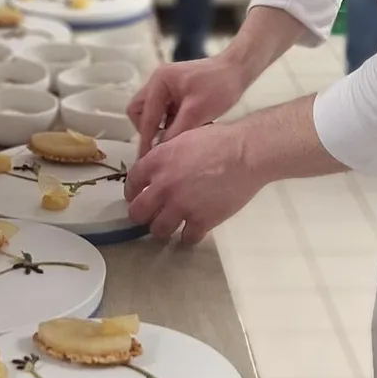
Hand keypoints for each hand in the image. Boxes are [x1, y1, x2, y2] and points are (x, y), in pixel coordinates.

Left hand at [124, 121, 262, 245]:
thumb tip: (157, 170)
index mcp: (157, 162)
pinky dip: (189, 236)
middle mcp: (163, 186)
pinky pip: (187, 238)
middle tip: (149, 216)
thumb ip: (165, 156)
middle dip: (141, 216)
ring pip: (158, 230)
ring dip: (163, 228)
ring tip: (171, 225)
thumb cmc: (218, 140)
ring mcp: (181, 206)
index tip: (135, 197)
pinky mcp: (201, 221)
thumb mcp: (182, 139)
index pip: (132, 183)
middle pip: (138, 212)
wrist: (245, 153)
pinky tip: (193, 230)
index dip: (132, 192)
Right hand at [128, 54, 247, 154]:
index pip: (146, 117)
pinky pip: (166, 112)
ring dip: (162, 127)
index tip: (146, 160)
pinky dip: (172, 123)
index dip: (146, 140)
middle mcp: (157, 82)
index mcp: (159, 82)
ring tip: (180, 136)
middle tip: (163, 143)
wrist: (238, 70)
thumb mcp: (197, 111)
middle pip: (139, 111)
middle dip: (148, 129)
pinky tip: (190, 129)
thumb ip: (176, 131)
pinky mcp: (176, 94)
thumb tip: (160, 152)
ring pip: (153, 113)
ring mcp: (166, 87)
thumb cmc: (219, 86)